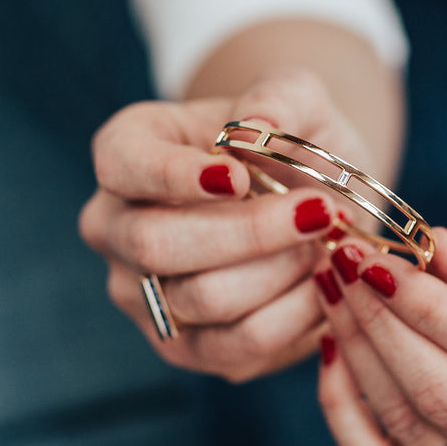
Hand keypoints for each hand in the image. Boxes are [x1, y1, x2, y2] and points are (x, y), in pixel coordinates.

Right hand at [79, 68, 369, 381]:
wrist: (318, 197)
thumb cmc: (294, 142)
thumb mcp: (300, 100)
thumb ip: (280, 98)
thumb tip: (257, 124)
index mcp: (125, 153)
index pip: (122, 164)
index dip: (173, 176)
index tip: (239, 176)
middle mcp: (116, 228)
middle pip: (157, 244)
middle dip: (250, 232)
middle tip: (321, 212)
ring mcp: (143, 295)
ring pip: (203, 299)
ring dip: (282, 273)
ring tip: (331, 244)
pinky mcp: (187, 347)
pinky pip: (237, 346)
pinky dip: (295, 316)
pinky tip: (327, 282)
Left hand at [313, 229, 446, 445]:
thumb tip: (433, 250)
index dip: (425, 305)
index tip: (373, 256)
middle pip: (442, 398)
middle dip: (380, 323)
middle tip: (341, 262)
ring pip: (405, 427)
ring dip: (356, 352)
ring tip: (332, 288)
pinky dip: (344, 406)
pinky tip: (331, 347)